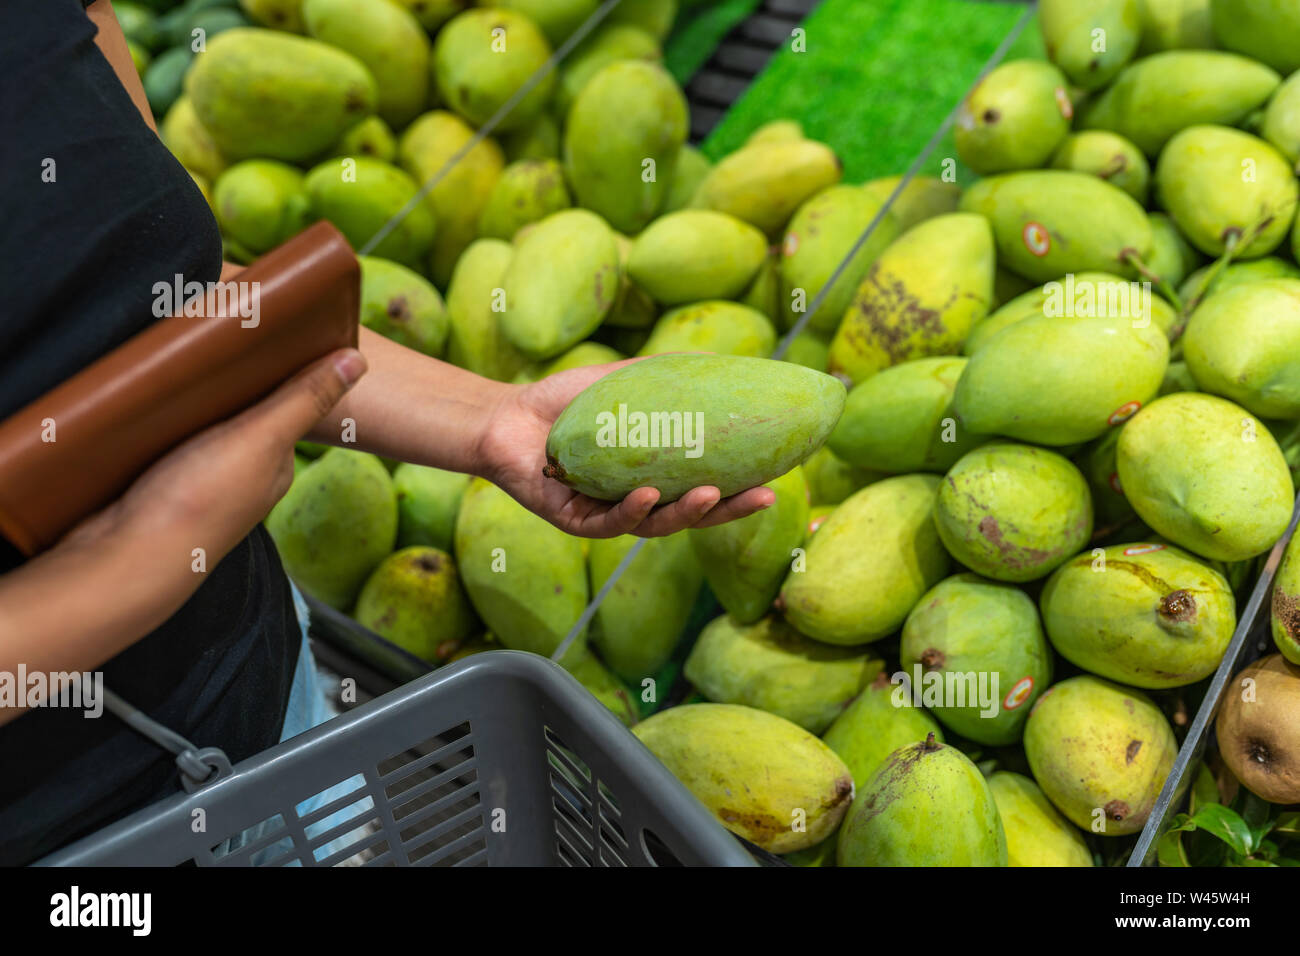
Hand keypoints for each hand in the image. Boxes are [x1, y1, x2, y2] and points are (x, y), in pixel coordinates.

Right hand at [66, 348, 367, 557]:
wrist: (123, 561)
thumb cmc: (199, 502)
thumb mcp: (260, 439)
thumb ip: (304, 401)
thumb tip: (358, 360)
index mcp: (274, 464)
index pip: (287, 405)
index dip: (281, 368)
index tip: (268, 326)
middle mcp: (241, 475)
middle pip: (243, 414)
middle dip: (233, 379)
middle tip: (214, 330)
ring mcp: (196, 481)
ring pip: (201, 426)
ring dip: (194, 396)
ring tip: (179, 356)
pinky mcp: (153, 484)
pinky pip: (163, 440)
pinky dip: (160, 417)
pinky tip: (147, 397)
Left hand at [475, 360, 774, 537]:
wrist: (507, 417)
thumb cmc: (566, 403)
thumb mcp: (622, 382)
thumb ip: (665, 374)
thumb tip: (724, 360)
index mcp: (654, 478)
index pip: (705, 490)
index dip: (740, 491)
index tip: (775, 481)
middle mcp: (635, 504)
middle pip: (690, 515)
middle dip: (728, 510)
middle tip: (764, 496)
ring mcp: (606, 516)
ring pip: (654, 525)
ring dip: (685, 513)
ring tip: (710, 494)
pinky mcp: (574, 522)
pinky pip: (608, 523)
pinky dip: (630, 510)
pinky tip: (647, 495)